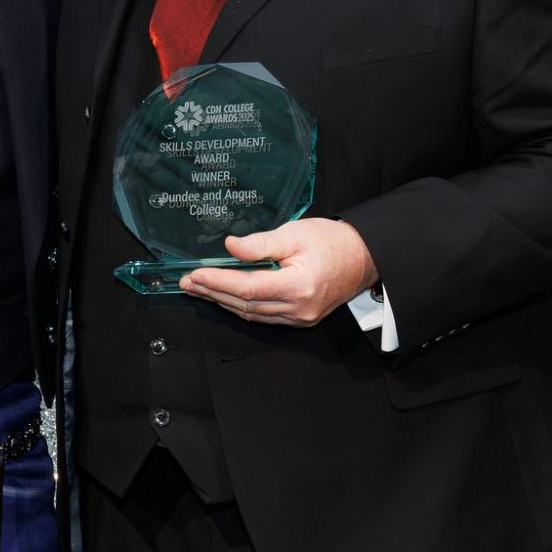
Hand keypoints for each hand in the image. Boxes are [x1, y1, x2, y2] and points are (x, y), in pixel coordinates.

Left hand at [182, 218, 378, 327]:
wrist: (363, 258)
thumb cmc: (333, 242)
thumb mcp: (295, 233)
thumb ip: (260, 243)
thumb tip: (230, 247)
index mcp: (299, 286)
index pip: (248, 288)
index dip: (219, 283)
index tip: (196, 275)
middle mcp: (299, 308)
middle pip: (246, 305)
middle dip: (213, 293)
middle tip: (188, 283)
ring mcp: (300, 317)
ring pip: (252, 314)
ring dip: (223, 301)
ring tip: (199, 290)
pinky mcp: (300, 318)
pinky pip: (263, 316)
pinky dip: (241, 306)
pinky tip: (224, 297)